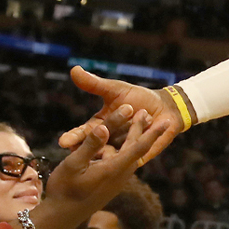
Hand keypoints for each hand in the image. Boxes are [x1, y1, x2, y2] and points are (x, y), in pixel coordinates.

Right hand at [29, 105, 168, 228]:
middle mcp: (119, 175)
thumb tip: (103, 127)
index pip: (138, 147)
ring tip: (137, 121)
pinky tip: (121, 144)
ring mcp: (116, 181)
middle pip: (136, 148)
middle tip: (147, 112)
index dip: (153, 133)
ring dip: (133, 138)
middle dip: (143, 130)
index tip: (167, 121)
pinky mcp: (111, 185)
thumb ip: (89, 146)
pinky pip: (122, 163)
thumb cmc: (63, 190)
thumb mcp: (73, 165)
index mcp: (113, 169)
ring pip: (129, 155)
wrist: (61, 218)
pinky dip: (124, 149)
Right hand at [58, 66, 182, 163]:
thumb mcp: (115, 90)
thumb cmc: (139, 98)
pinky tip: (124, 158)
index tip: (62, 142)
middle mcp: (109, 140)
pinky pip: (133, 156)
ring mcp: (123, 150)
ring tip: (99, 157)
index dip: (74, 137)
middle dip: (86, 149)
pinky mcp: (139, 155)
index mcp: (100, 126)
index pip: (84, 132)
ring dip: (106, 154)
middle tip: (75, 153)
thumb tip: (74, 69)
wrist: (166, 108)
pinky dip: (129, 156)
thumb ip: (95, 84)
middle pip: (97, 145)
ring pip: (113, 154)